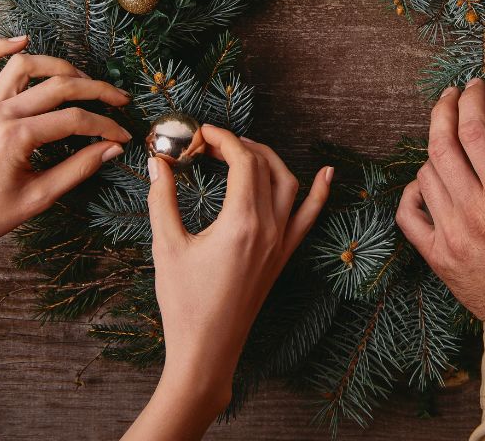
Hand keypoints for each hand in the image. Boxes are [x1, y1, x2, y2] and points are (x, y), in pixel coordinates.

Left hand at [0, 35, 131, 269]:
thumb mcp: (38, 197)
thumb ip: (78, 168)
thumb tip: (112, 149)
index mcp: (16, 138)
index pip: (74, 120)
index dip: (105, 126)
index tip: (122, 135)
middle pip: (57, 86)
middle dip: (95, 90)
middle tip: (119, 99)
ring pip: (24, 66)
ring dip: (58, 65)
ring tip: (81, 77)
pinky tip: (22, 40)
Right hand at [125, 128, 331, 438]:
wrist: (207, 350)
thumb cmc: (184, 303)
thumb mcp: (166, 246)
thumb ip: (162, 199)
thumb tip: (157, 162)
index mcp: (242, 222)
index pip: (242, 161)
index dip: (221, 139)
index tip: (199, 133)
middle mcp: (269, 228)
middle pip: (263, 166)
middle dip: (237, 146)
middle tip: (207, 144)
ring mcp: (281, 243)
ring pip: (288, 183)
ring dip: (268, 159)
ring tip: (242, 150)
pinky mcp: (283, 256)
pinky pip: (309, 217)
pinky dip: (319, 193)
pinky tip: (327, 174)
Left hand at [396, 80, 484, 325]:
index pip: (475, 130)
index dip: (471, 99)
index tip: (475, 86)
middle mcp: (474, 212)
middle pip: (442, 144)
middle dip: (443, 109)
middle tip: (451, 94)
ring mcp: (450, 235)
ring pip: (425, 174)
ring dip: (435, 149)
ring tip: (450, 139)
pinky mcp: (437, 256)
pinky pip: (408, 214)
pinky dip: (413, 191)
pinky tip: (429, 183)